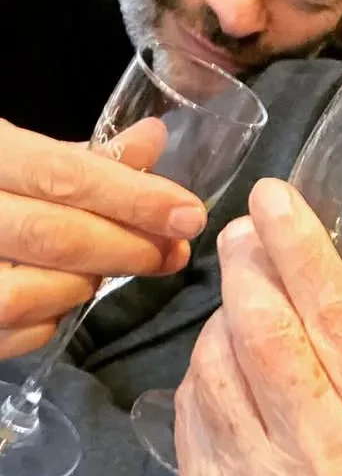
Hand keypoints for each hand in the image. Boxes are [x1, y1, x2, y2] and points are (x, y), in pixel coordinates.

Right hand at [0, 120, 205, 358]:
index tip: (189, 215)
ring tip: (105, 269)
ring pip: (29, 293)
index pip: (63, 175)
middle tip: (173, 253)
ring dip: (83, 284)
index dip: (133, 198)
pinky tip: (59, 297)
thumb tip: (154, 141)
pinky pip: (10, 333)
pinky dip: (47, 319)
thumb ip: (80, 157)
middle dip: (127, 248)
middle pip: (55, 237)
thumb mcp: (10, 151)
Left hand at [175, 178, 341, 475]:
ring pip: (217, 361)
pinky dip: (207, 365)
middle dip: (248, 265)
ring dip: (225, 313)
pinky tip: (232, 360)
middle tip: (244, 230)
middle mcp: (321, 454)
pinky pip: (192, 403)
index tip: (275, 196)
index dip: (300, 245)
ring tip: (248, 302)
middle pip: (264, 330)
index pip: (334, 314)